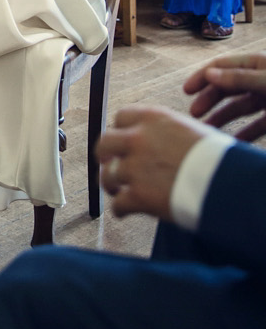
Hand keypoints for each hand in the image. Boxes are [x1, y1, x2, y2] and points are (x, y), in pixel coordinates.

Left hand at [95, 105, 216, 220]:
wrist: (225, 182)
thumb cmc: (216, 158)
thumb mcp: (191, 130)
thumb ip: (166, 132)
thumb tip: (160, 140)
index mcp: (153, 119)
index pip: (122, 117)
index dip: (121, 131)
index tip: (123, 141)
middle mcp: (138, 139)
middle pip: (104, 143)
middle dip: (105, 156)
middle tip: (109, 164)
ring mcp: (135, 167)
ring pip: (106, 175)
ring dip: (110, 184)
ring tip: (116, 190)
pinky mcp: (138, 195)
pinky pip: (117, 204)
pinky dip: (120, 210)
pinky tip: (124, 211)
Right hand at [183, 52, 265, 141]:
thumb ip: (240, 78)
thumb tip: (209, 75)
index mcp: (256, 63)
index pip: (222, 66)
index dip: (202, 77)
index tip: (186, 91)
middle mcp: (258, 79)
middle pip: (227, 87)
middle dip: (209, 99)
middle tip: (194, 114)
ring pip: (239, 107)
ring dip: (221, 117)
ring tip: (206, 129)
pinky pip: (255, 125)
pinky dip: (243, 134)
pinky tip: (231, 142)